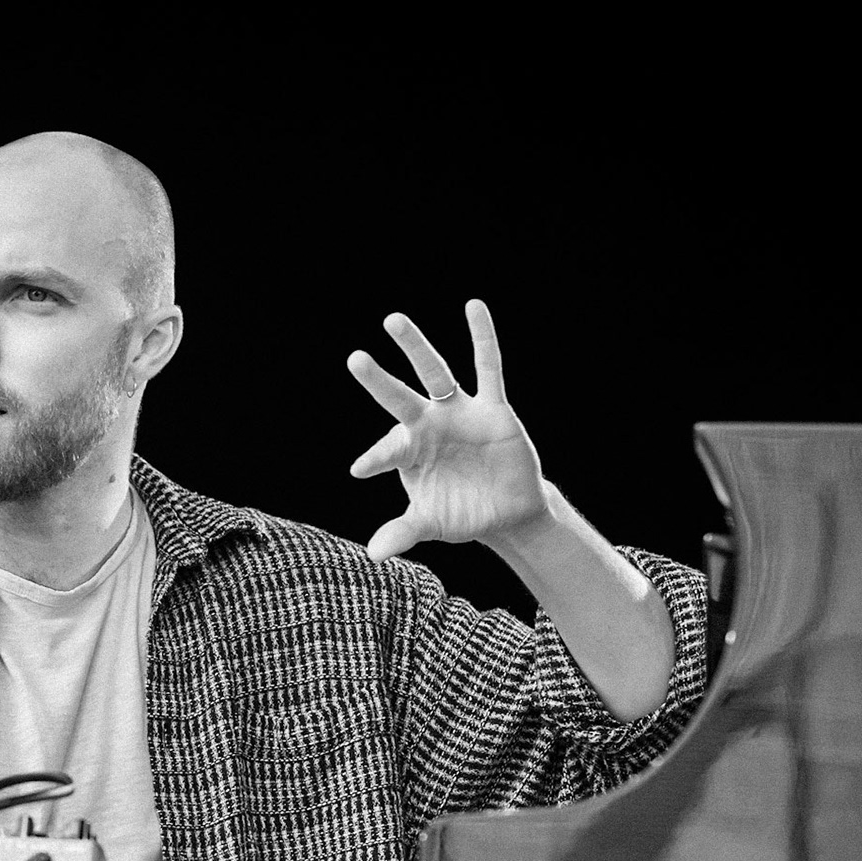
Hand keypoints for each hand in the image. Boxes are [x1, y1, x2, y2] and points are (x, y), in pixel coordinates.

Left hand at [347, 299, 550, 561]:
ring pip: (435, 374)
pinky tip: (473, 306)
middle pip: (399, 398)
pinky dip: (483, 338)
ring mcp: (459, 413)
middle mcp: (430, 426)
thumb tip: (373, 554)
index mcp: (410, 452)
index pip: (387, 450)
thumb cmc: (461, 514)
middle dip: (378, 381)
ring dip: (415, 348)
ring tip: (392, 320)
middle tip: (354, 359)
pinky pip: (488, 368)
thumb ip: (403, 532)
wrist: (507, 512)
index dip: (376, 458)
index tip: (360, 469)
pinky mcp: (493, 409)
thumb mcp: (431, 525)